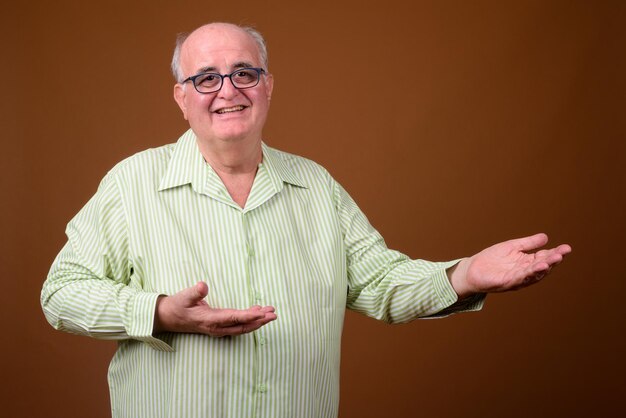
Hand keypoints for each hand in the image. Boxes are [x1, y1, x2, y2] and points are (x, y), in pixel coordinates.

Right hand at [153, 281, 276, 336]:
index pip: (233, 319)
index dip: (249, 316)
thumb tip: (203, 285)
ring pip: (242, 327)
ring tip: (271, 312)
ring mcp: (218, 328)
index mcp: (209, 320)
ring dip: (257, 321)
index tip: (262, 313)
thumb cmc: (177, 306)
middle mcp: (216, 327)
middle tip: (274, 314)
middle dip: (259, 321)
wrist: (168, 318)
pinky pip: (238, 325)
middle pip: (242, 326)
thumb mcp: (183, 296)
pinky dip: (249, 319)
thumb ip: (194, 292)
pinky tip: (258, 311)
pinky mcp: (219, 326)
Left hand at [449, 233, 571, 298]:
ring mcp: (517, 278)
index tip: (567, 248)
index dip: (556, 253)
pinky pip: (519, 278)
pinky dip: (528, 273)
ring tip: (553, 260)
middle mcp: (525, 272)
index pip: (544, 257)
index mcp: (527, 262)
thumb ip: (528, 243)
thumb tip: (546, 237)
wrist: (472, 269)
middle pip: (542, 267)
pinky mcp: (506, 282)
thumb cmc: (492, 259)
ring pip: (533, 274)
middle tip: (563, 253)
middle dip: (553, 260)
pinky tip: (536, 267)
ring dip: (543, 268)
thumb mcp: (512, 247)